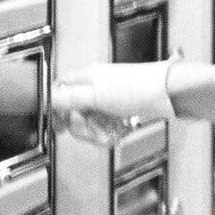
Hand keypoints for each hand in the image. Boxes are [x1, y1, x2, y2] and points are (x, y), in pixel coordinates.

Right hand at [50, 61, 176, 142]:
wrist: (169, 93)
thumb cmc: (138, 88)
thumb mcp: (96, 96)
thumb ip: (69, 98)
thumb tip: (45, 98)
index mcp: (86, 78)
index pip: (59, 92)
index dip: (57, 110)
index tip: (60, 127)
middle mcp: (96, 86)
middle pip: (75, 111)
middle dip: (83, 127)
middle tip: (93, 134)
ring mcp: (109, 98)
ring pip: (92, 121)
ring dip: (99, 133)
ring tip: (110, 137)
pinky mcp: (122, 109)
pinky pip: (107, 124)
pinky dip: (111, 132)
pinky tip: (118, 134)